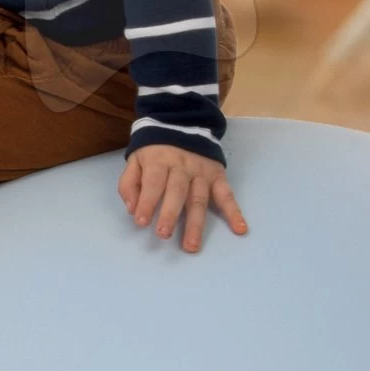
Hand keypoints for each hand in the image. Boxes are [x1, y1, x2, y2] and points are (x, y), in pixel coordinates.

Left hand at [119, 143, 248, 252]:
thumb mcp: (136, 159)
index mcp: (159, 161)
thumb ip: (129, 183)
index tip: (141, 222)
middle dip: (170, 214)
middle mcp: (182, 167)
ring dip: (196, 223)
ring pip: (199, 199)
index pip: (153, 183)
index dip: (147, 202)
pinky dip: (234, 212)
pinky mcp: (218, 176)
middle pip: (177, 191)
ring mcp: (202, 173)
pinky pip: (227, 195)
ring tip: (191, 245)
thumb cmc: (155, 151)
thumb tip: (132, 209)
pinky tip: (239, 228)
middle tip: (163, 235)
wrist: (183, 125)